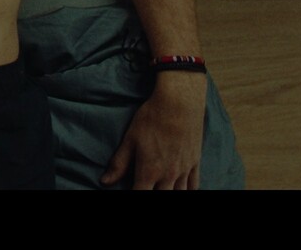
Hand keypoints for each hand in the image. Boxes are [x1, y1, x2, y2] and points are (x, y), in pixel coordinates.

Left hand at [101, 72, 205, 189]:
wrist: (179, 103)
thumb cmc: (152, 118)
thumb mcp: (130, 139)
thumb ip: (119, 163)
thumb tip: (105, 182)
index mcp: (149, 171)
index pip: (140, 195)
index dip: (133, 195)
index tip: (131, 190)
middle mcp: (168, 175)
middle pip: (161, 197)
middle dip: (153, 194)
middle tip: (146, 187)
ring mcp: (183, 170)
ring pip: (179, 194)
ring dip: (170, 194)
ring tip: (161, 188)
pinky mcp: (195, 162)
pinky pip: (194, 185)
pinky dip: (188, 190)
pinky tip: (182, 190)